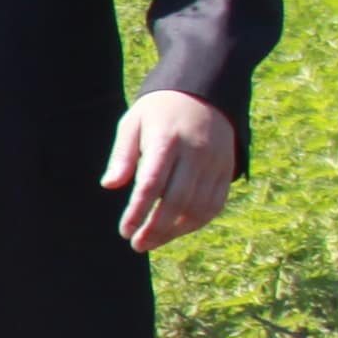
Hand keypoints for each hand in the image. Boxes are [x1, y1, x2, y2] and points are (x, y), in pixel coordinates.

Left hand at [101, 88, 238, 252]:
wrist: (204, 93)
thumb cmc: (158, 113)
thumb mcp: (133, 123)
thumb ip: (122, 155)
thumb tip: (110, 185)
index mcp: (167, 140)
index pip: (151, 184)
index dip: (138, 211)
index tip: (124, 230)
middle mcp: (196, 152)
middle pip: (177, 201)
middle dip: (155, 228)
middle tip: (136, 244)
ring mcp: (215, 163)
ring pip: (198, 208)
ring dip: (174, 231)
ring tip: (152, 241)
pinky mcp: (227, 170)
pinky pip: (215, 205)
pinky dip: (195, 223)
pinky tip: (175, 231)